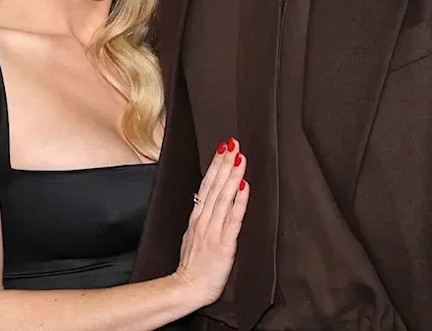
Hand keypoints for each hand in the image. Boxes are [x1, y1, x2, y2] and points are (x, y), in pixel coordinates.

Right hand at [171, 138, 248, 307]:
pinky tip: (244, 186)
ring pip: (224, 197)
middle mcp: (204, 220)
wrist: (187, 288)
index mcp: (197, 217)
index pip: (207, 185)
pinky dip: (239, 201)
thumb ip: (201, 218)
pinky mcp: (224, 243)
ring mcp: (213, 230)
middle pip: (215, 186)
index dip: (216, 165)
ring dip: (232, 175)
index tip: (224, 148)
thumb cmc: (193, 265)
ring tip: (240, 156)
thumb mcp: (192, 235)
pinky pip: (233, 218)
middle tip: (233, 143)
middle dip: (224, 163)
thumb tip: (208, 200)